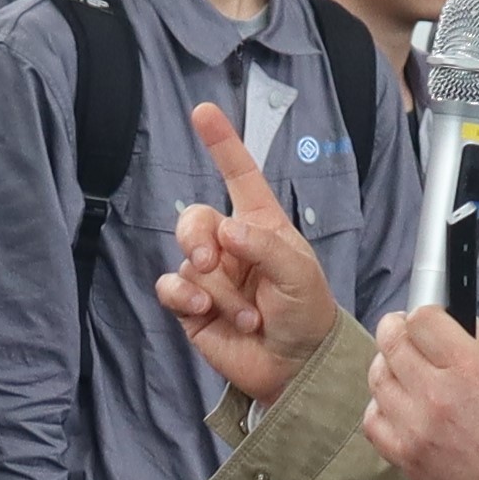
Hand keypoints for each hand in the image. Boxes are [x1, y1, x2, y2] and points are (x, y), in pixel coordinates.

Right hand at [151, 101, 344, 408]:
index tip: (203, 112)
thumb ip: (265, 247)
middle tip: (213, 262)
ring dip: (218, 291)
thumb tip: (226, 232)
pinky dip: (185, 297)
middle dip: (199, 238)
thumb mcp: (300, 275)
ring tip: (247, 317)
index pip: (239, 176)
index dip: (222, 143)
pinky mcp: (191, 305)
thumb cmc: (307, 314)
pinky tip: (205, 312)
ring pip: (188, 262)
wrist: (295, 367)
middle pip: (194, 219)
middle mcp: (231, 245)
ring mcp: (209, 275)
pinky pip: (171, 287)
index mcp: (261, 225)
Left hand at [361, 306, 478, 479]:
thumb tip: (462, 328)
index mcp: (470, 368)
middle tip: (404, 329)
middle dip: (396, 328)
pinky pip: (374, 422)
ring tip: (401, 367)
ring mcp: (417, 429)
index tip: (428, 317)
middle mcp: (436, 395)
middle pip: (391, 343)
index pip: (422, 320)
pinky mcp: (408, 459)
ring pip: (377, 379)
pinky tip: (395, 405)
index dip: (425, 313)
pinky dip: (379, 407)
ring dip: (386, 365)